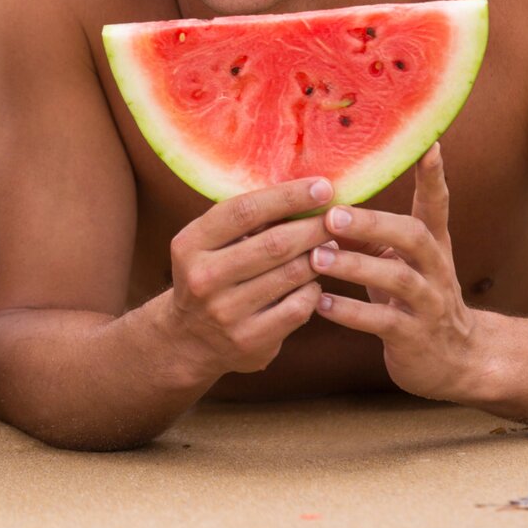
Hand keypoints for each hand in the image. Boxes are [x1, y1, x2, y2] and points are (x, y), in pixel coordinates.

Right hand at [157, 176, 332, 382]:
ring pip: (291, 274)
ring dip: (318, 256)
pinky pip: (298, 307)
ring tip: (330, 245)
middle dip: (314, 226)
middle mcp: (204, 278)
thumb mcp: (208, 244)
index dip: (288, 196)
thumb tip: (303, 189)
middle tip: (338, 216)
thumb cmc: (211, 275)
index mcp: (189, 244)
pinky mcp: (250, 341)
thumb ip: (244, 220)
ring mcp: (226, 312)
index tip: (322, 186)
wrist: (189, 341)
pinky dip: (313, 290)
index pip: (244, 211)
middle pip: (274, 243)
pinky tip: (314, 282)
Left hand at [309, 145, 485, 399]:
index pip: (437, 203)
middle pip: (414, 235)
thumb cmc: (415, 299)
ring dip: (355, 266)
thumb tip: (324, 199)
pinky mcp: (415, 338)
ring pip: (398, 278)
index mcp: (433, 244)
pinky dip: (350, 312)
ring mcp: (429, 304)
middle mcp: (436, 269)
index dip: (433, 175)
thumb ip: (372, 233)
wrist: (457, 361)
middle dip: (373, 223)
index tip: (428, 144)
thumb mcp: (401, 261)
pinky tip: (320, 303)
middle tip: (332, 215)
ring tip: (317, 258)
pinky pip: (383, 321)